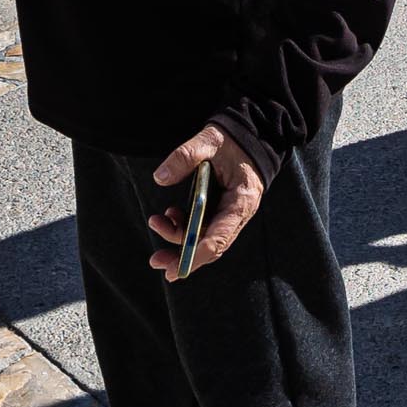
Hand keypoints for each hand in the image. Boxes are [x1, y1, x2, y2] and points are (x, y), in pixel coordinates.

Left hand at [147, 120, 262, 278]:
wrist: (250, 137)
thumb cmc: (232, 141)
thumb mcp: (210, 141)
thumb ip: (186, 156)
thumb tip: (161, 177)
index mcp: (242, 201)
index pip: (219, 237)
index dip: (196, 255)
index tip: (177, 269)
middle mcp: (238, 214)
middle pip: (211, 247)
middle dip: (182, 257)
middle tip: (156, 261)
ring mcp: (229, 215)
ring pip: (204, 240)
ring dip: (178, 239)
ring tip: (156, 221)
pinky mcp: (220, 211)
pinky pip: (202, 229)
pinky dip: (183, 228)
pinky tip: (170, 215)